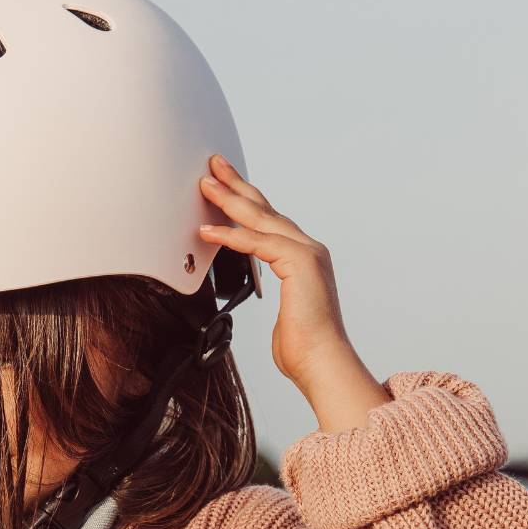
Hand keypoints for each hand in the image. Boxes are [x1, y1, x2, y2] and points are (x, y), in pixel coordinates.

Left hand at [198, 154, 354, 392]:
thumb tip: (244, 287)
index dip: (244, 201)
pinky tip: (209, 231)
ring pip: (261, 219)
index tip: (222, 185)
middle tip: (213, 165)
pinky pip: (259, 243)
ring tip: (206, 185)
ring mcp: (307, 253)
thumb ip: (265, 289)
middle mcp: (308, 249)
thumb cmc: (301, 347)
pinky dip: (232, 236)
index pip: (268, 222)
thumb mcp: (278, 313)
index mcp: (302, 259)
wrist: (322, 363)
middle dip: (237, 185)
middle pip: (265, 209)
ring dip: (230, 200)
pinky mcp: (301, 263)